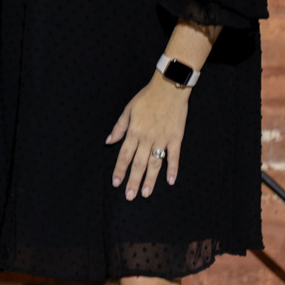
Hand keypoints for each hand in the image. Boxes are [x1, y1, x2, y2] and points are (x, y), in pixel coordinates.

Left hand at [108, 75, 188, 199]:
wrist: (169, 89)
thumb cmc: (147, 98)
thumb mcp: (128, 110)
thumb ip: (119, 128)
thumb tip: (109, 141)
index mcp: (133, 132)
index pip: (124, 155)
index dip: (120, 170)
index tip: (116, 183)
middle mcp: (147, 138)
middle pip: (138, 164)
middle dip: (133, 181)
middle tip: (130, 196)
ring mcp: (162, 139)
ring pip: (154, 164)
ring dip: (150, 180)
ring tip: (145, 194)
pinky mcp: (176, 138)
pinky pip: (174, 157)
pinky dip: (173, 169)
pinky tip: (170, 181)